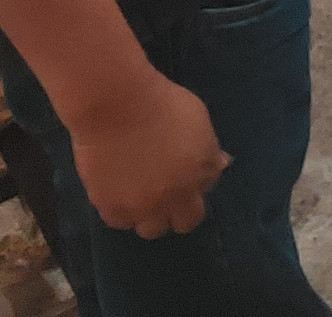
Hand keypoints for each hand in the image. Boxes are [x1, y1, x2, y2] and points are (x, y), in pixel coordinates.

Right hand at [68, 68, 229, 237]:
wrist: (117, 106)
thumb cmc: (162, 102)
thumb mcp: (198, 118)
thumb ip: (208, 147)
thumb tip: (219, 163)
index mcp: (200, 170)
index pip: (207, 189)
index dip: (198, 181)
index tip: (188, 172)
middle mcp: (175, 194)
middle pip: (186, 221)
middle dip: (181, 210)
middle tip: (169, 195)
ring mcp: (143, 205)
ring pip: (152, 229)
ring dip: (151, 216)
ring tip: (142, 197)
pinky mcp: (112, 208)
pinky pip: (121, 222)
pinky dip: (122, 212)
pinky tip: (119, 194)